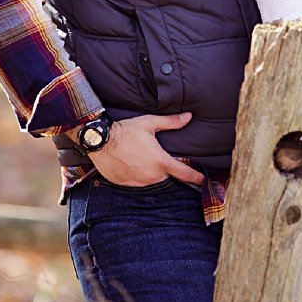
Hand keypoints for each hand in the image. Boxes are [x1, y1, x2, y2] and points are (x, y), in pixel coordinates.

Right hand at [88, 113, 205, 186]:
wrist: (99, 141)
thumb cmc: (125, 131)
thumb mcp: (150, 123)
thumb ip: (171, 122)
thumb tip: (188, 117)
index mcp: (161, 162)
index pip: (185, 173)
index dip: (196, 177)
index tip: (203, 180)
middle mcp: (152, 175)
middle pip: (167, 176)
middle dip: (166, 169)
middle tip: (157, 157)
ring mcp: (138, 181)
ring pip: (152, 180)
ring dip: (152, 172)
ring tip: (143, 159)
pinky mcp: (126, 184)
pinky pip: (138, 182)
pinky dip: (139, 175)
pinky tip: (133, 164)